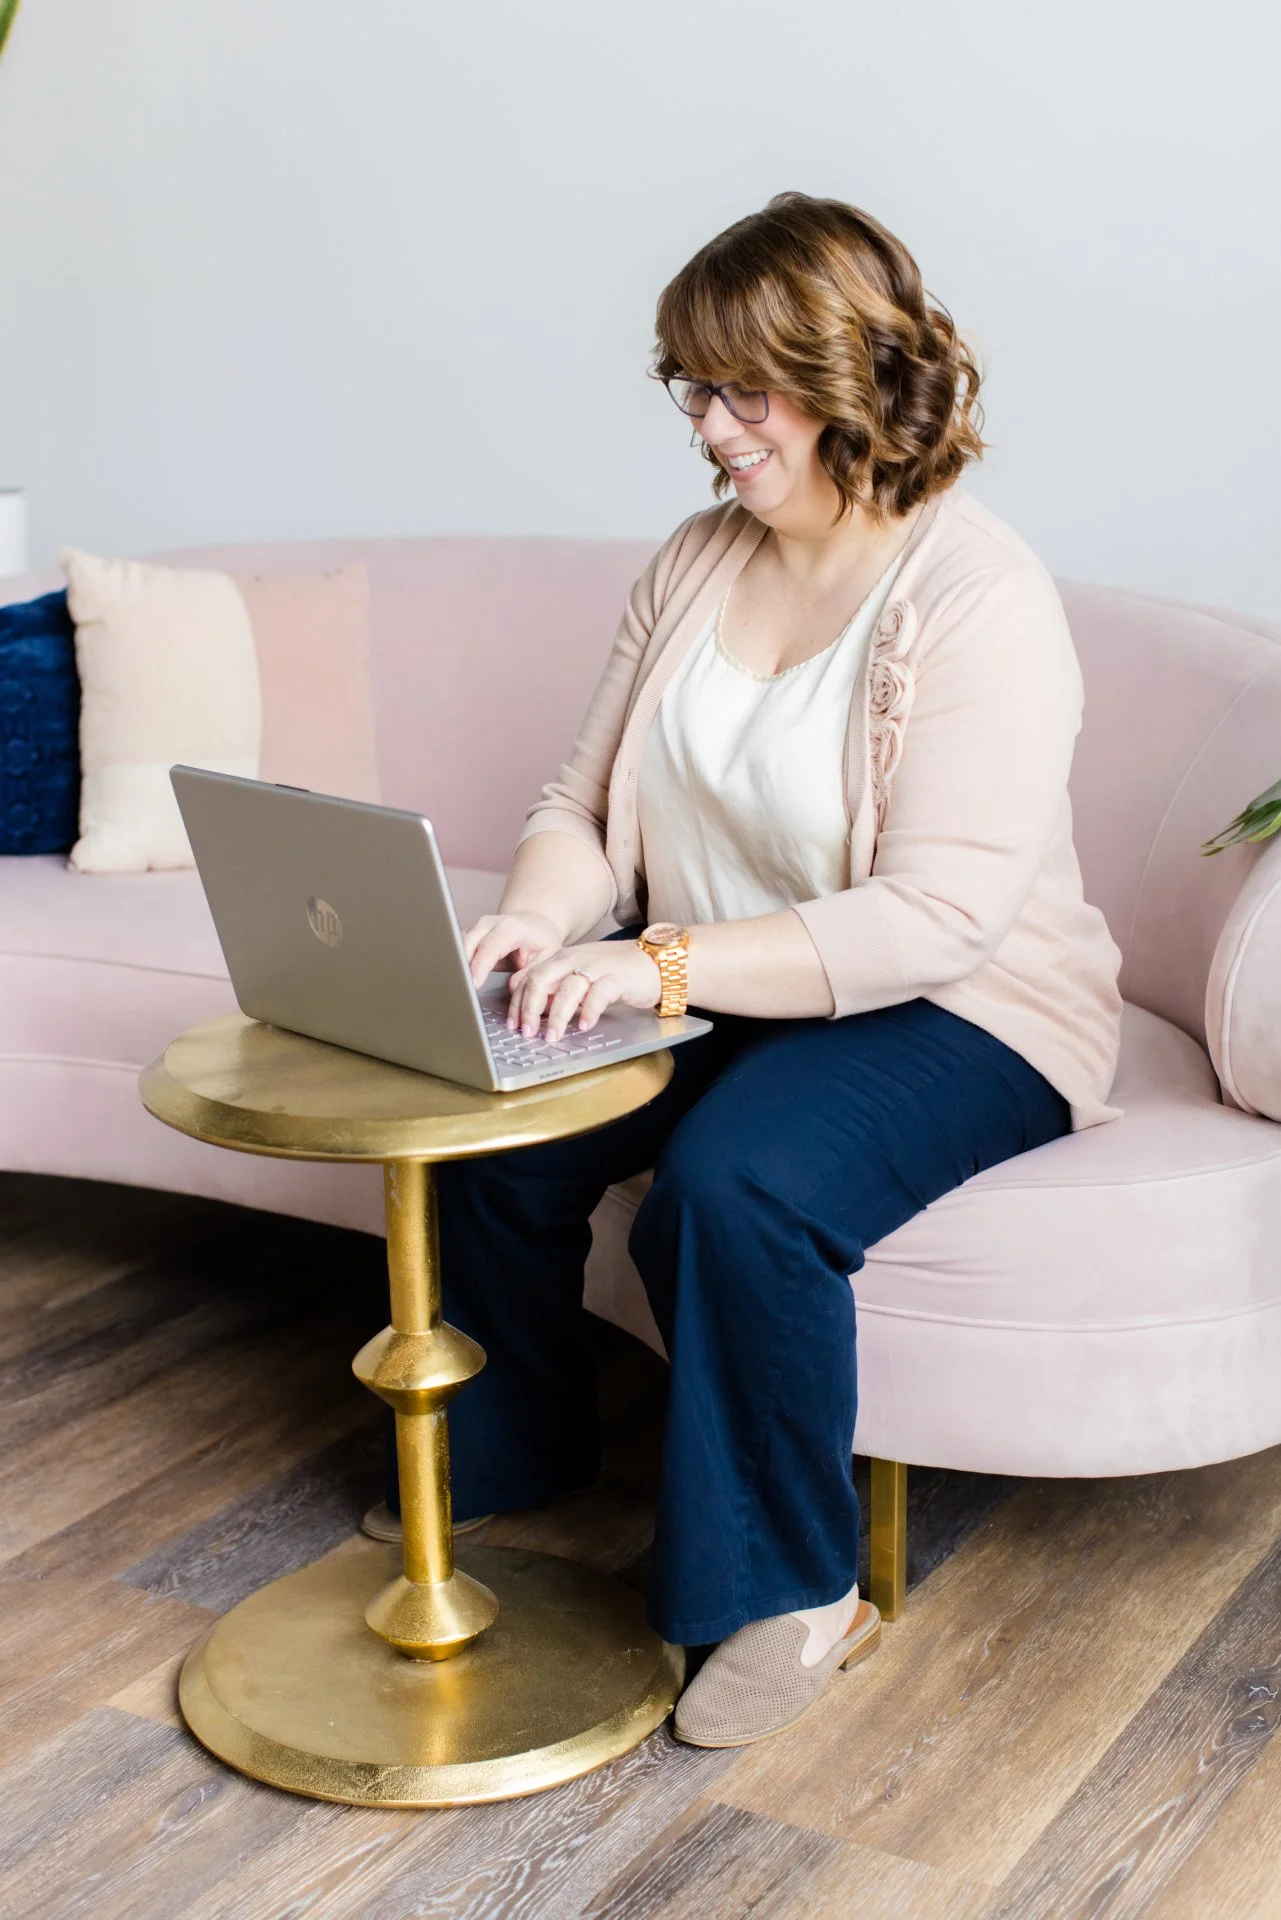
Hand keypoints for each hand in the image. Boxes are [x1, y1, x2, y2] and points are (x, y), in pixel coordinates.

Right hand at [463, 911, 564, 987]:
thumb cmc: (541, 941)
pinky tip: (461, 979)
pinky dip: (459, 963)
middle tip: (464, 991)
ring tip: (462, 987)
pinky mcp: (471, 933)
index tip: (474, 984)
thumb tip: (512, 987)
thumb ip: (529, 972)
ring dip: (459, 966)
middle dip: (464, 967)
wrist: (535, 924)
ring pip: (460, 945)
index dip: (480, 966)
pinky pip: (460, 947)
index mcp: (512, 927)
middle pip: (469, 944)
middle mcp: (491, 923)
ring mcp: (478, 926)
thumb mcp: (546, 956)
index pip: (490, 947)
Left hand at [507, 938, 662, 1041]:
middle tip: (526, 1032)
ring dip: (557, 1015)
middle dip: (530, 1008)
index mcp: (562, 958)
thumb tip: (534, 1010)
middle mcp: (575, 959)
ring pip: (568, 988)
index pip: (530, 977)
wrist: (655, 962)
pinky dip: (589, 1011)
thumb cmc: (616, 972)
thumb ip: (557, 988)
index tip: (513, 1024)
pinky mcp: (618, 978)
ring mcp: (597, 967)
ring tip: (552, 1036)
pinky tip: (584, 1026)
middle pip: (542, 979)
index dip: (517, 1002)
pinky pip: (599, 994)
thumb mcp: (581, 976)